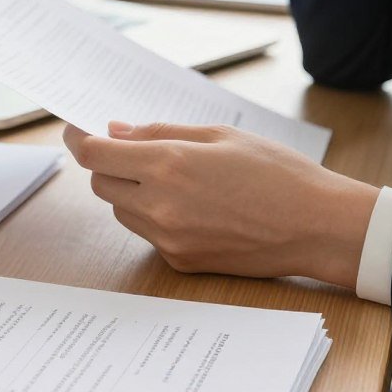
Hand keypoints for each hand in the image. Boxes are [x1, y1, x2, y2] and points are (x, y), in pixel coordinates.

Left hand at [62, 121, 378, 289]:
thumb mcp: (218, 136)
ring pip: (121, 211)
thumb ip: (159, 133)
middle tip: (131, 151)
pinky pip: (147, 234)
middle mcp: (159, 205)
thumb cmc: (275, 172)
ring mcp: (167, 239)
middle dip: (108, 165)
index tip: (74, 129)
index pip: (94, 154)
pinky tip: (191, 207)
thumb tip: (116, 131)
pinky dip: (153, 216)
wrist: (318, 226)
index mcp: (167, 165)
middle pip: (100, 184)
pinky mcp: (180, 262)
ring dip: (129, 191)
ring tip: (173, 179)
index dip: (77, 139)